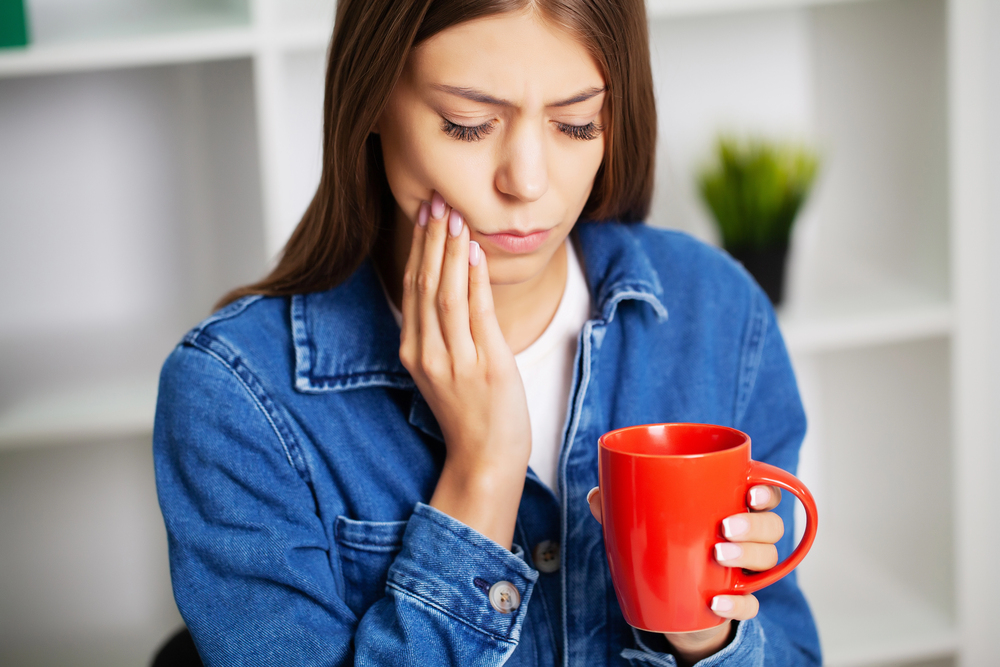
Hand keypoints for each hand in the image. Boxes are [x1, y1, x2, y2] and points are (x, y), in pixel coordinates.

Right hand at [399, 191, 531, 548]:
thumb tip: (451, 283)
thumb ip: (441, 331)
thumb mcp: (444, 370)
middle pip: (425, 284)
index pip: (413, 288)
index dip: (418, 248)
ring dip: (450, 251)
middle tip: (437, 201)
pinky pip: (477, 314)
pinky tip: (475, 253)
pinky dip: (475, 281)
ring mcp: (455, 361)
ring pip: (446, 294)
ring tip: (454, 216)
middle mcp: (428, 353)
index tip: (424, 213)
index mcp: (414, 351)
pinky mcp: (486, 367)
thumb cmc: (471, 414)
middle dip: (431, 239)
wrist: (485, 459)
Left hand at [586, 484, 783, 662]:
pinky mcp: (739, 602)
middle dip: (754, 524)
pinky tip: (716, 601)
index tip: (749, 492)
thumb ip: (622, 508)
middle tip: (724, 527)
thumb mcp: (644, 526)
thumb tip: (597, 494)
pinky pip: (751, 604)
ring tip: (717, 555)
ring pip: (768, 559)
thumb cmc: (664, 549)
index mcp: (731, 508)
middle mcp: (747, 538)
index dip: (766, 491)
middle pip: (772, 526)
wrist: (669, 604)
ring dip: (748, 555)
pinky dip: (738, 603)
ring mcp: (746, 571)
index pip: (763, 494)